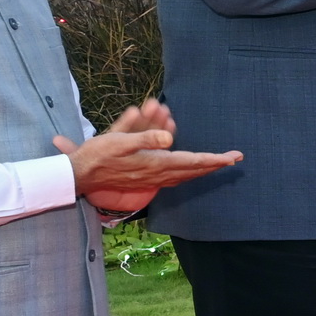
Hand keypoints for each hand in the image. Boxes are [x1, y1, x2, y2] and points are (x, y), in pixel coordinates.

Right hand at [56, 99, 240, 213]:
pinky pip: (175, 175)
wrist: (80, 175)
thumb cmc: (97, 155)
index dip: (214, 159)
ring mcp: (153, 178)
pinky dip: (188, 170)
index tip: (233, 158)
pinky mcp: (146, 178)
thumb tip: (169, 138)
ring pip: (186, 173)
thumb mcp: (118, 140)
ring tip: (220, 161)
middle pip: (194, 170)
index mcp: (155, 164)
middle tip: (235, 159)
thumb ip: (145, 138)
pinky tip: (193, 168)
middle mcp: (158, 174)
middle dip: (215, 164)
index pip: (192, 161)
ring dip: (203, 166)